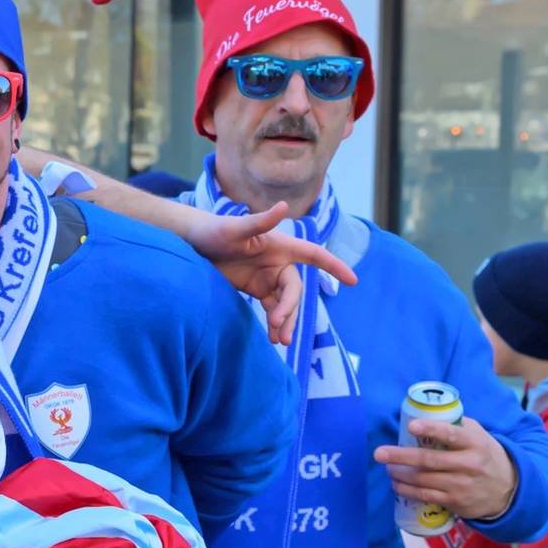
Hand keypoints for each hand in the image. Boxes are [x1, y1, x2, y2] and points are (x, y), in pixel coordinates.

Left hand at [178, 203, 359, 347]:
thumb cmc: (215, 230)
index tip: (353, 280)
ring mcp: (268, 278)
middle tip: (279, 327)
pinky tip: (272, 338)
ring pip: (285, 303)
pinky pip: (271, 309)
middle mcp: (279, 263)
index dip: (334, 266)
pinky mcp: (256, 290)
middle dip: (290, 309)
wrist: (193, 244)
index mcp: (281, 246)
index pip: (314, 255)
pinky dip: (274, 323)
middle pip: (294, 290)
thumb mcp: (234, 227)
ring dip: (285, 321)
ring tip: (279, 340)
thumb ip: (260, 221)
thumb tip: (284, 206)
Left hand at [375, 415, 518, 521]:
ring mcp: (462, 485)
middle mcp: (469, 465)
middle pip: (430, 460)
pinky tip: (396, 484)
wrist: (508, 489)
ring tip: (387, 467)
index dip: (431, 429)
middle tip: (380, 453)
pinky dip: (407, 490)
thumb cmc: (485, 455)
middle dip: (401, 456)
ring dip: (400, 474)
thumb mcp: (479, 436)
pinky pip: (426, 495)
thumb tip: (425, 414)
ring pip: (424, 480)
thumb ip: (456, 426)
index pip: (452, 434)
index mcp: (475, 443)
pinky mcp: (456, 502)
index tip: (412, 426)